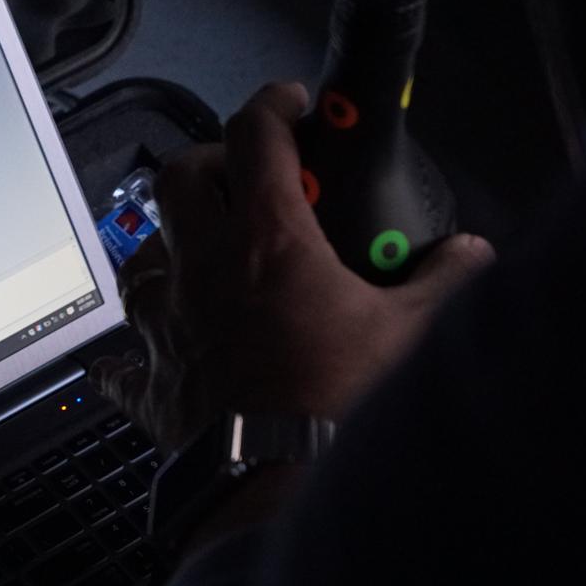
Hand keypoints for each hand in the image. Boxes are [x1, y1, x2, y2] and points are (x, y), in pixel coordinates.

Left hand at [93, 82, 493, 454]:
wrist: (281, 482)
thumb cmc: (335, 405)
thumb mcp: (410, 331)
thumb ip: (441, 282)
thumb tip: (466, 257)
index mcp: (265, 241)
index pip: (256, 137)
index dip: (273, 105)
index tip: (288, 103)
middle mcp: (202, 268)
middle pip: (178, 177)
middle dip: (207, 162)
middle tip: (238, 174)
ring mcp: (166, 321)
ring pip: (139, 253)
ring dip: (164, 245)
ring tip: (194, 255)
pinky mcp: (149, 377)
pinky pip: (119, 358)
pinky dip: (126, 354)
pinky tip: (133, 357)